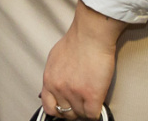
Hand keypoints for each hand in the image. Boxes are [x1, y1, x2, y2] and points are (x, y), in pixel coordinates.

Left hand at [41, 2, 123, 118]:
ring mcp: (74, 93)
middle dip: (75, 110)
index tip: (66, 107)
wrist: (90, 35)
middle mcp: (59, 88)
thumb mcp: (54, 59)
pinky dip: (96, 112)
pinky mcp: (91, 95)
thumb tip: (55, 85)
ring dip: (87, 109)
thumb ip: (54, 75)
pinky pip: (93, 115)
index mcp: (49, 79)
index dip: (59, 110)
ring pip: (81, 115)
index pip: (49, 108)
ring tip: (91, 99)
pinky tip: (98, 103)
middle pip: (66, 113)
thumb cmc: (75, 42)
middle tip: (82, 102)